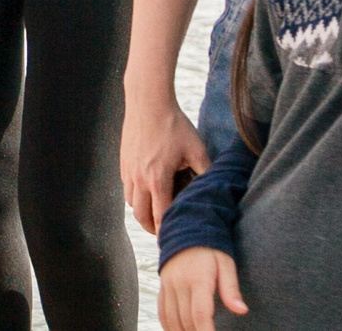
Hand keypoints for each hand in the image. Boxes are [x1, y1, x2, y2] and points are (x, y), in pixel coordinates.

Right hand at [121, 96, 210, 233]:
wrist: (148, 101)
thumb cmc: (173, 125)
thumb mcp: (196, 150)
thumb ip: (206, 172)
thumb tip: (218, 188)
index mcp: (157, 180)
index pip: (161, 216)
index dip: (168, 231)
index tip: (175, 240)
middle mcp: (138, 179)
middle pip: (141, 216)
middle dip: (153, 228)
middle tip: (164, 233)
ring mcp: (128, 170)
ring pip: (131, 203)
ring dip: (142, 213)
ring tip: (155, 214)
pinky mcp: (123, 162)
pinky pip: (126, 188)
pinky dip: (135, 196)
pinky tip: (146, 192)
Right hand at [158, 246, 245, 328]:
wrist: (185, 228)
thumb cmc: (210, 247)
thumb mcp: (226, 264)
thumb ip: (231, 288)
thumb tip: (241, 310)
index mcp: (198, 279)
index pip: (200, 313)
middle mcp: (179, 283)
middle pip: (186, 320)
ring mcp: (168, 285)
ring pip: (171, 319)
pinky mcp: (162, 286)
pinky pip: (162, 311)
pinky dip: (168, 326)